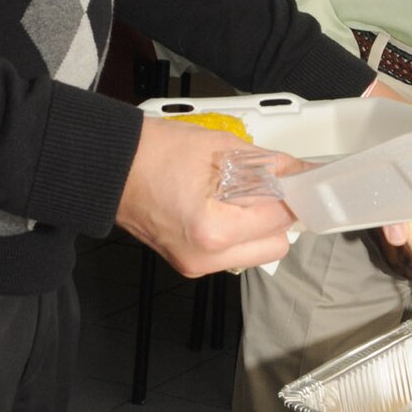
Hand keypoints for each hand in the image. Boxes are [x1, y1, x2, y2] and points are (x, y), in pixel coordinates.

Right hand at [115, 117, 300, 276]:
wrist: (111, 166)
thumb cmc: (153, 153)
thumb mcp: (220, 147)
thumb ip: (269, 163)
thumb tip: (300, 171)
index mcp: (213, 229)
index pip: (279, 217)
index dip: (291, 193)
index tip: (298, 180)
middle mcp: (205, 256)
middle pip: (276, 245)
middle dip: (278, 214)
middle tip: (271, 187)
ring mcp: (196, 264)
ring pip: (257, 254)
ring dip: (259, 227)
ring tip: (242, 195)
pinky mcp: (189, 263)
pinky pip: (233, 253)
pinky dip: (238, 232)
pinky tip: (224, 205)